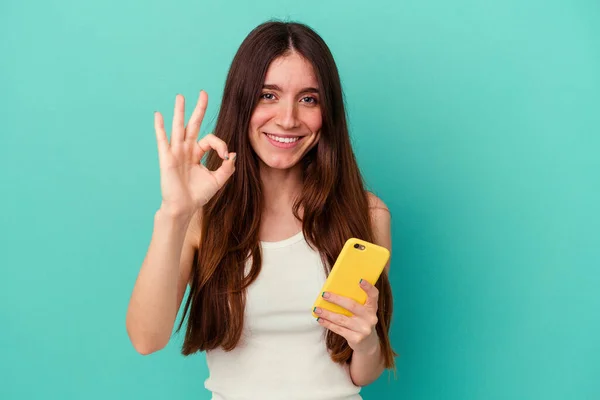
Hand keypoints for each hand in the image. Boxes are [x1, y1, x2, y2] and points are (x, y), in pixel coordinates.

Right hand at [154, 91, 235, 216]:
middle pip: (193, 125)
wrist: (184, 207)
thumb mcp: (217, 180)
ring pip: (179, 128)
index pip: (210, 139)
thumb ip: (227, 168)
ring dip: (180, 112)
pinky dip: (160, 127)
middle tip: (203, 93)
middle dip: (199, 109)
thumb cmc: (198, 195)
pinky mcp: (167, 158)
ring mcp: (176, 152)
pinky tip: (158, 115)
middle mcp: (186, 150)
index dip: (220, 145)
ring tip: (181, 96)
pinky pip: (163, 140)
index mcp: (197, 154)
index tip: (225, 157)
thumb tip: (232, 154)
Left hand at [314, 279, 379, 354]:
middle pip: (352, 306)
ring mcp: (363, 329)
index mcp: (372, 308)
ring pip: (341, 319)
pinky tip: (320, 319)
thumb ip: (356, 303)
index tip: (360, 280)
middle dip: (336, 299)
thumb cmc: (361, 322)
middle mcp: (370, 318)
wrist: (367, 344)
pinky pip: (338, 329)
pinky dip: (327, 323)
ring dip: (327, 313)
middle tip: (324, 295)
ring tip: (317, 309)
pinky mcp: (356, 339)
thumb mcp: (363, 312)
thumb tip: (335, 290)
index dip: (368, 287)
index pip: (374, 295)